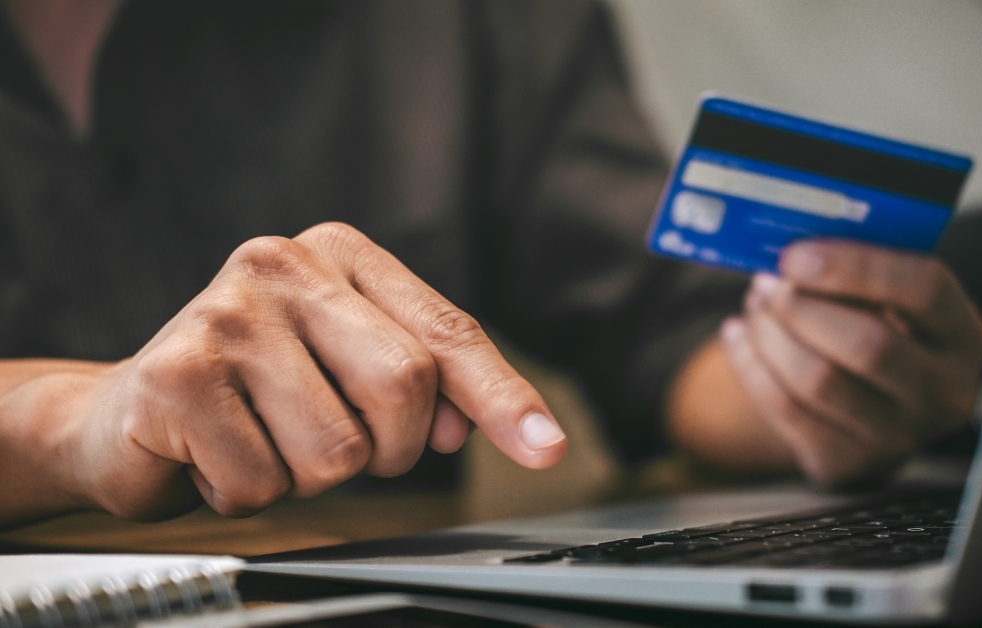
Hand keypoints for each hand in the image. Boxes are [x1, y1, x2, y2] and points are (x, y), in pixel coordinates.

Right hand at [59, 223, 566, 519]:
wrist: (127, 413)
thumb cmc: (257, 392)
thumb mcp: (348, 369)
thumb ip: (422, 386)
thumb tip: (467, 425)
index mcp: (341, 254)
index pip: (446, 331)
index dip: (501, 395)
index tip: (546, 448)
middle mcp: (283, 263)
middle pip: (404, 386)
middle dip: (386, 447)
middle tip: (336, 439)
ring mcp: (227, 312)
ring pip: (338, 450)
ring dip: (309, 476)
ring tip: (264, 438)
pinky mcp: (178, 373)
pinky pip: (265, 482)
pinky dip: (249, 493)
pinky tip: (216, 453)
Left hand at [719, 240, 981, 486]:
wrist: (866, 406)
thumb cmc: (874, 329)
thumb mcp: (887, 299)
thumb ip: (856, 273)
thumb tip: (793, 252)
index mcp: (964, 337)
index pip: (925, 291)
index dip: (856, 267)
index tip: (797, 255)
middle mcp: (944, 394)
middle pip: (869, 345)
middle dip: (802, 307)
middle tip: (768, 283)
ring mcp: (898, 438)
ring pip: (819, 381)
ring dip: (771, 335)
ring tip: (755, 307)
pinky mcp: (845, 463)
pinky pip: (785, 409)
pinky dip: (750, 364)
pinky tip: (739, 336)